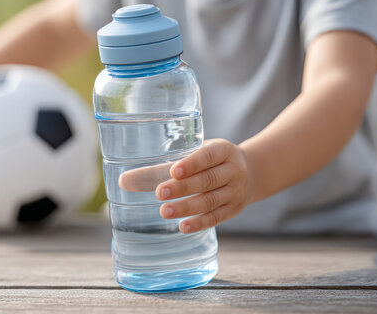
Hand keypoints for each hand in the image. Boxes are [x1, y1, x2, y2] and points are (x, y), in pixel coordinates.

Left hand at [119, 139, 252, 233]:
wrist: (252, 172)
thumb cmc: (212, 161)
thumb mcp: (196, 154)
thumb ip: (163, 166)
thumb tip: (124, 180)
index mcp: (223, 150)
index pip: (208, 156)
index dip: (191, 164)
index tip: (173, 170)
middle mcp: (233, 171)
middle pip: (207, 180)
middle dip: (183, 188)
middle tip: (159, 193)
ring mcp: (235, 192)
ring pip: (210, 201)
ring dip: (187, 207)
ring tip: (164, 211)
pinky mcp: (233, 210)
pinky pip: (216, 218)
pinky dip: (199, 223)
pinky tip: (182, 227)